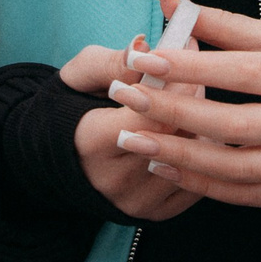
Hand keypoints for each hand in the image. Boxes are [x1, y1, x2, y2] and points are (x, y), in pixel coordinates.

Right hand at [60, 36, 200, 221]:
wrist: (58, 157)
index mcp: (93, 142)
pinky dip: (201, 156)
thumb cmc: (73, 105)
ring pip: (193, 161)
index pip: (152, 114)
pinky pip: (197, 183)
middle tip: (197, 74)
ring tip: (192, 103)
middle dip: (193, 101)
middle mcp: (115, 181)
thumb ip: (114, 61)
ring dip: (202, 129)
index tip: (188, 55)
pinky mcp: (154, 215)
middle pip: (178, 137)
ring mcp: (136, 202)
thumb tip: (145, 47)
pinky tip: (193, 133)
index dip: (177, 84)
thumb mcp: (82, 73)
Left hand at [109, 38, 260, 207]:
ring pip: (234, 167)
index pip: (240, 72)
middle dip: (173, 112)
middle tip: (126, 98)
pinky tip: (162, 167)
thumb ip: (217, 22)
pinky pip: (242, 195)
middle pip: (232, 124)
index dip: (190, 67)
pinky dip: (200, 185)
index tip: (143, 59)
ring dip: (178, 155)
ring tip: (131, 140)